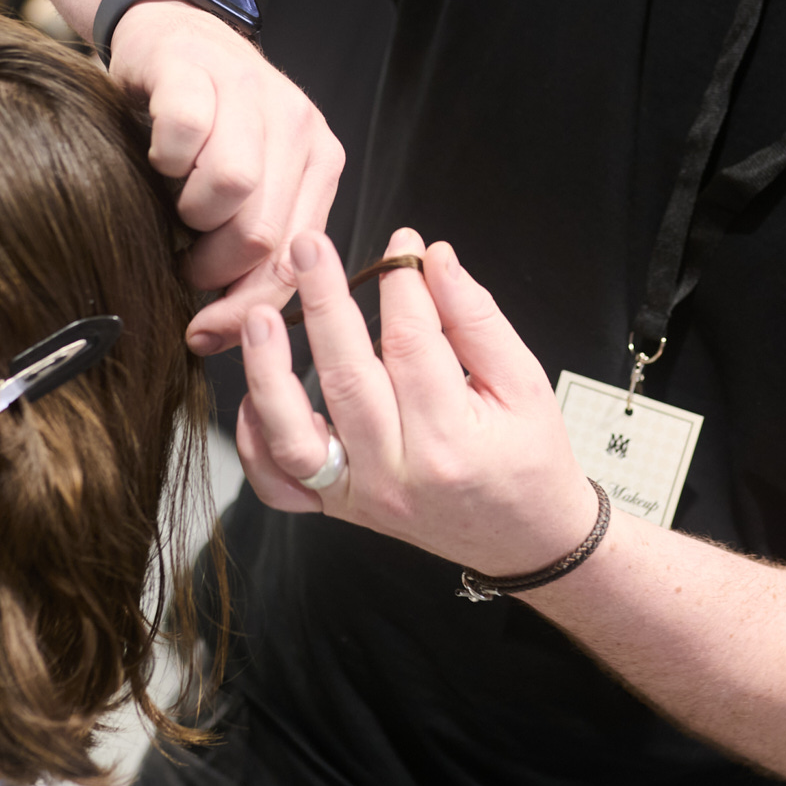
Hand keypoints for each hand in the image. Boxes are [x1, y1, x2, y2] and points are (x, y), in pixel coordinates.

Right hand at [109, 1, 344, 353]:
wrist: (173, 32)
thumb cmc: (206, 126)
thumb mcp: (249, 183)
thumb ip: (255, 246)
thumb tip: (229, 330)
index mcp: (319, 161)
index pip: (297, 259)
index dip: (249, 308)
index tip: (206, 335)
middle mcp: (299, 125)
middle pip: (264, 233)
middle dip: (214, 266)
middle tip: (184, 258)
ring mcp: (253, 92)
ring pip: (232, 187)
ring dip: (189, 212)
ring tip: (175, 201)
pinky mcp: (200, 68)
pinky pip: (185, 135)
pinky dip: (163, 159)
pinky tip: (159, 155)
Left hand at [234, 227, 599, 576]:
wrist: (526, 540)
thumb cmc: (530, 460)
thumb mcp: (525, 383)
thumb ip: (477, 318)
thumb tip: (435, 259)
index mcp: (451, 442)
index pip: (412, 344)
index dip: (401, 284)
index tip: (400, 245)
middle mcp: (397, 474)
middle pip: (348, 377)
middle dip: (325, 303)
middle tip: (309, 247)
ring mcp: (360, 497)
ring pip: (295, 435)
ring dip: (270, 371)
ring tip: (260, 316)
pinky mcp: (338, 508)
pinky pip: (279, 483)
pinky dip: (255, 441)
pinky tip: (254, 394)